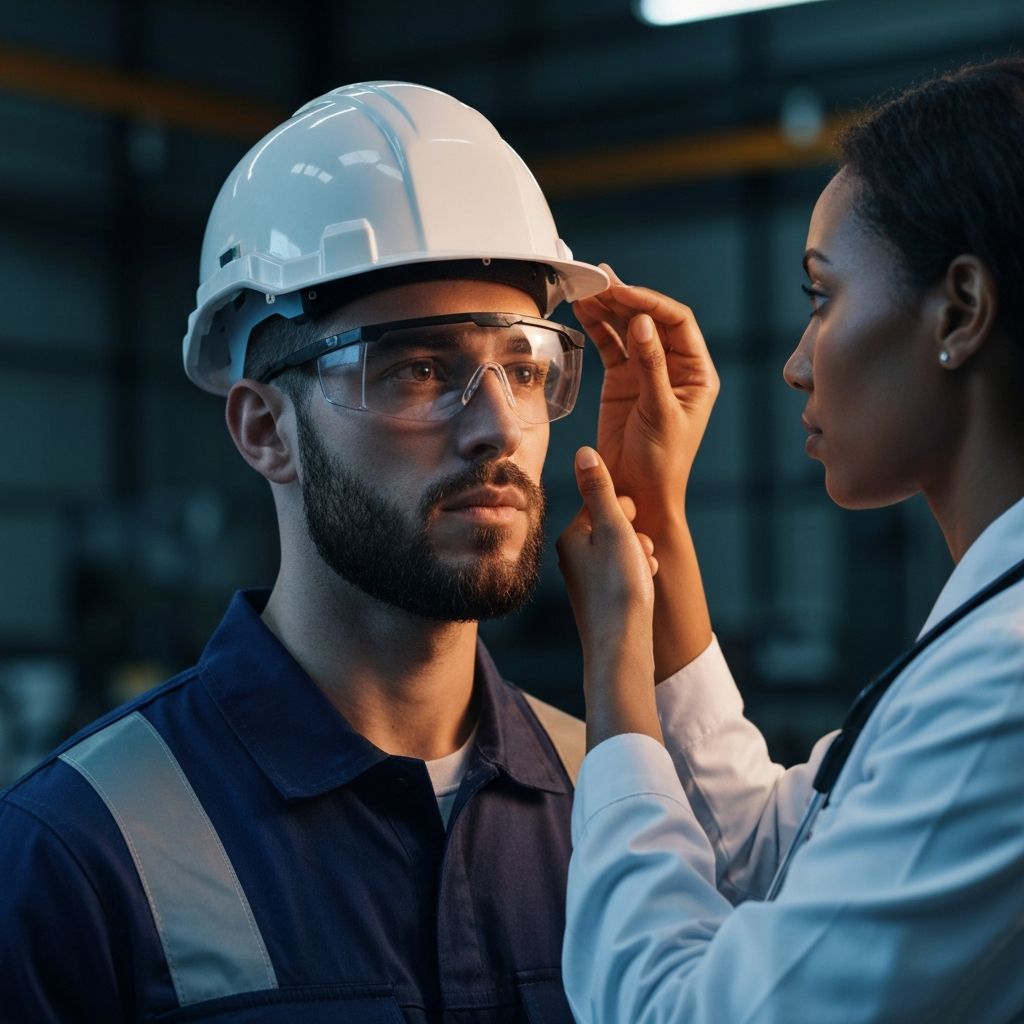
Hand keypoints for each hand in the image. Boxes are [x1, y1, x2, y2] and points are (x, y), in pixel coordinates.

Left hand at [557, 447, 661, 748]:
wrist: (621, 648)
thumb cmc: (618, 588)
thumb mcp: (613, 530)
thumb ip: (600, 490)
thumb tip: (584, 452)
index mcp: (570, 538)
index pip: (602, 504)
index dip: (626, 512)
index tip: (632, 527)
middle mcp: (572, 558)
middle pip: (615, 528)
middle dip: (636, 536)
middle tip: (640, 554)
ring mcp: (586, 581)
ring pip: (624, 552)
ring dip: (641, 556)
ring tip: (644, 573)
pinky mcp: (600, 600)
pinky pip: (626, 575)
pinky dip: (640, 577)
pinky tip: (644, 589)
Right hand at [574, 264, 719, 526]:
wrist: (637, 494)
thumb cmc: (661, 462)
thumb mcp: (660, 413)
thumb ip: (651, 367)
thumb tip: (642, 323)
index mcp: (696, 372)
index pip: (676, 322)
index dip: (649, 302)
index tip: (622, 292)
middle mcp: (673, 366)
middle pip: (649, 319)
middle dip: (624, 298)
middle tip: (598, 280)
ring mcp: (645, 372)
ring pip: (626, 329)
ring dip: (606, 309)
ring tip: (584, 291)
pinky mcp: (621, 382)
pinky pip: (609, 346)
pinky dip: (596, 328)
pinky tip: (583, 312)